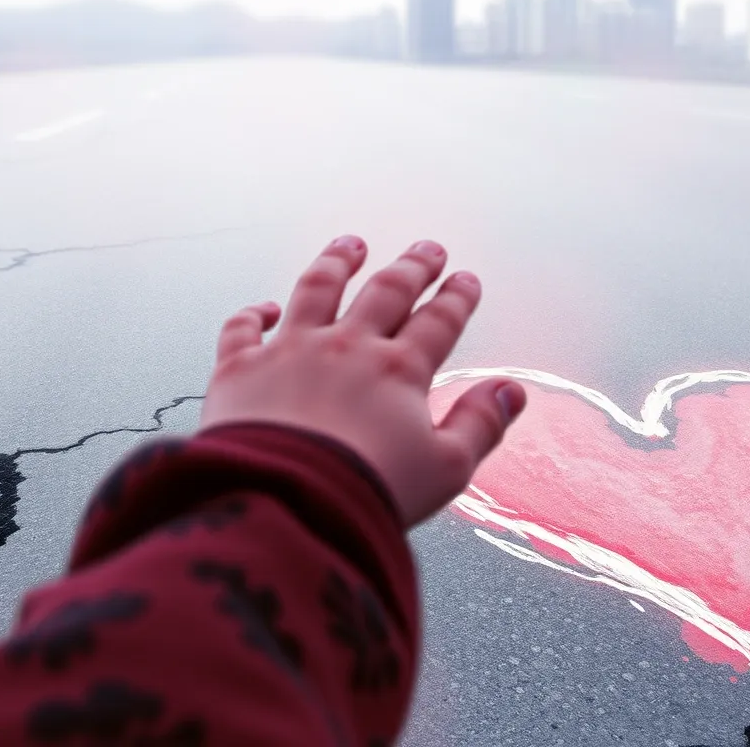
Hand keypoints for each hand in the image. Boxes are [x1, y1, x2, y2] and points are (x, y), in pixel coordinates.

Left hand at [201, 235, 526, 525]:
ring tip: (351, 245)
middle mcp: (346, 348)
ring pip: (317, 289)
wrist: (286, 503)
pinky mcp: (239, 369)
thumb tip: (510, 392)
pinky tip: (265, 307)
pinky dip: (254, 314)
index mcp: (398, 371)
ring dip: (337, 263)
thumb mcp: (446, 469)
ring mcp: (290, 351)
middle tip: (427, 251)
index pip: (436, 322)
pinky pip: (244, 327)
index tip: (465, 281)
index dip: (456, 299)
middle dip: (411, 268)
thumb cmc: (366, 494)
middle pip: (384, 293)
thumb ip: (480, 425)